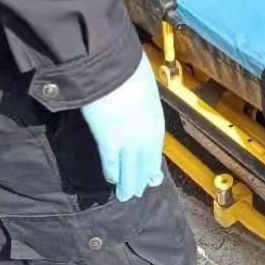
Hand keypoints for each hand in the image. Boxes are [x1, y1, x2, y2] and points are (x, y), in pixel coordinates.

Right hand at [81, 53, 165, 201]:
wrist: (115, 69)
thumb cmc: (130, 72)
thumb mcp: (145, 90)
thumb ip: (143, 104)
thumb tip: (138, 104)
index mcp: (156, 123)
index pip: (155, 151)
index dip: (152, 166)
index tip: (153, 177)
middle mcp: (146, 136)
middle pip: (144, 164)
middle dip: (141, 179)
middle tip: (138, 191)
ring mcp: (128, 141)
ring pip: (129, 170)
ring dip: (127, 184)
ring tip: (126, 196)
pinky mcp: (109, 141)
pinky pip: (111, 163)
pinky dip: (112, 173)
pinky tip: (111, 180)